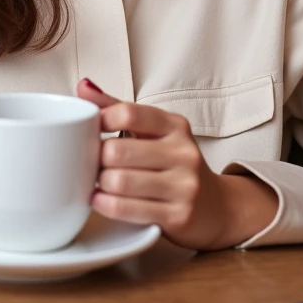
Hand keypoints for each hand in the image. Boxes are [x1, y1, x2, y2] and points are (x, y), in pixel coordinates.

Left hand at [76, 78, 278, 250]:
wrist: (218, 207)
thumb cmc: (174, 163)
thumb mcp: (154, 131)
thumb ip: (118, 108)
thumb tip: (84, 87)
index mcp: (175, 125)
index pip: (129, 112)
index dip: (101, 119)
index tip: (90, 129)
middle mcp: (183, 153)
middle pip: (118, 150)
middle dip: (97, 158)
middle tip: (90, 162)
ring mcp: (184, 186)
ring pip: (120, 181)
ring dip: (99, 183)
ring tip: (96, 182)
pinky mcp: (178, 216)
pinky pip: (128, 209)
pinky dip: (105, 204)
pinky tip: (100, 199)